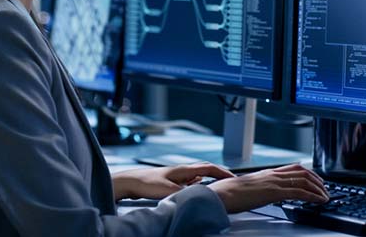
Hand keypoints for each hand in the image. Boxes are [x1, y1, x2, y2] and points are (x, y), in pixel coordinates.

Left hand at [112, 163, 234, 200]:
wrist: (131, 181)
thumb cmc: (146, 183)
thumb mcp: (167, 190)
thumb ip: (184, 193)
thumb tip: (198, 197)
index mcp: (183, 170)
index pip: (209, 168)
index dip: (223, 173)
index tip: (234, 178)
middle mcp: (182, 170)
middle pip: (206, 170)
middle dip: (219, 175)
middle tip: (231, 182)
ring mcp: (177, 175)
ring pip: (199, 175)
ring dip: (210, 179)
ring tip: (220, 186)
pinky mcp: (172, 181)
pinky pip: (191, 181)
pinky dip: (199, 184)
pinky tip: (199, 188)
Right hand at [208, 164, 328, 212]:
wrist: (221, 194)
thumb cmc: (229, 193)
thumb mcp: (247, 188)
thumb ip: (257, 188)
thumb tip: (261, 193)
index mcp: (266, 173)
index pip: (293, 168)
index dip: (308, 173)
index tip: (315, 180)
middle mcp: (272, 174)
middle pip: (302, 171)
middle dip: (317, 180)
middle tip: (324, 188)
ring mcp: (274, 182)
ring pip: (304, 180)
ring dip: (318, 188)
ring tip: (325, 196)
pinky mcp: (274, 192)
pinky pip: (300, 192)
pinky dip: (313, 196)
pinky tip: (319, 201)